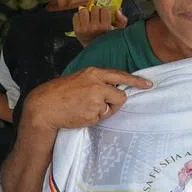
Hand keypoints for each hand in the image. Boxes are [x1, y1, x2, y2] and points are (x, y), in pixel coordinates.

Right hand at [23, 66, 151, 130]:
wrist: (43, 107)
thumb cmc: (60, 93)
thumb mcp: (79, 79)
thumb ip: (96, 81)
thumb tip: (114, 88)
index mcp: (93, 73)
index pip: (120, 75)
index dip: (136, 81)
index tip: (148, 84)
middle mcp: (97, 84)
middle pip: (121, 96)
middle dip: (115, 102)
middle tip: (101, 104)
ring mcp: (96, 99)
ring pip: (111, 108)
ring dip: (102, 111)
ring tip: (84, 108)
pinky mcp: (93, 113)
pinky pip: (102, 118)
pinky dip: (94, 118)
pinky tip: (80, 114)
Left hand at [72, 6, 126, 46]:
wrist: (96, 53)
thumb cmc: (108, 40)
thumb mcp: (119, 31)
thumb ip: (122, 20)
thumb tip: (118, 10)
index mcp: (105, 27)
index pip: (105, 9)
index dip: (105, 10)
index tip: (105, 14)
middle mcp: (94, 27)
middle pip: (94, 8)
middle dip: (97, 11)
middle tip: (98, 16)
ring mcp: (84, 28)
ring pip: (84, 10)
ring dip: (87, 12)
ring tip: (90, 17)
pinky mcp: (77, 30)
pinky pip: (76, 15)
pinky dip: (79, 16)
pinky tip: (84, 21)